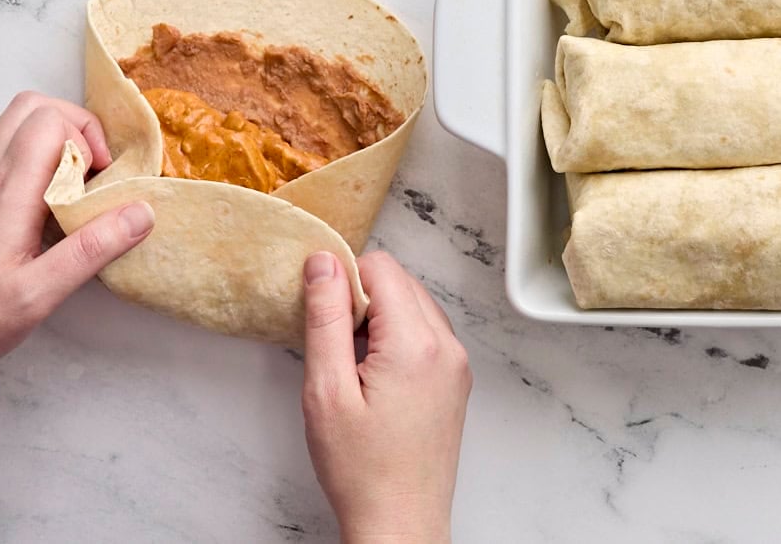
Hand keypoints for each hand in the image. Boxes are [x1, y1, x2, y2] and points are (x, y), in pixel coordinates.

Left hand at [0, 91, 154, 379]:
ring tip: (78, 180)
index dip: (86, 141)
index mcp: (7, 194)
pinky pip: (9, 144)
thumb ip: (91, 250)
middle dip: (77, 127)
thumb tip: (141, 212)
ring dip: (59, 136)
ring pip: (19, 120)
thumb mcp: (38, 296)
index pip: (49, 123)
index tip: (100, 183)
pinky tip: (52, 192)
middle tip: (94, 173)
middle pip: (34, 107)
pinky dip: (40, 152)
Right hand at [302, 250, 471, 543]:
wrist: (400, 522)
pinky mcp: (456, 378)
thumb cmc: (361, 469)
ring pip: (415, 304)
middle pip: (401, 282)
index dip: (345, 281)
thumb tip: (323, 262)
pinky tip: (375, 376)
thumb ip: (325, 318)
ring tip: (354, 366)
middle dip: (363, 299)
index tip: (324, 315)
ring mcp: (457, 362)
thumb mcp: (326, 390)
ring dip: (381, 318)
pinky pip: (427, 332)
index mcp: (416, 343)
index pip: (382, 267)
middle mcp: (447, 345)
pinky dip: (399, 337)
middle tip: (336, 346)